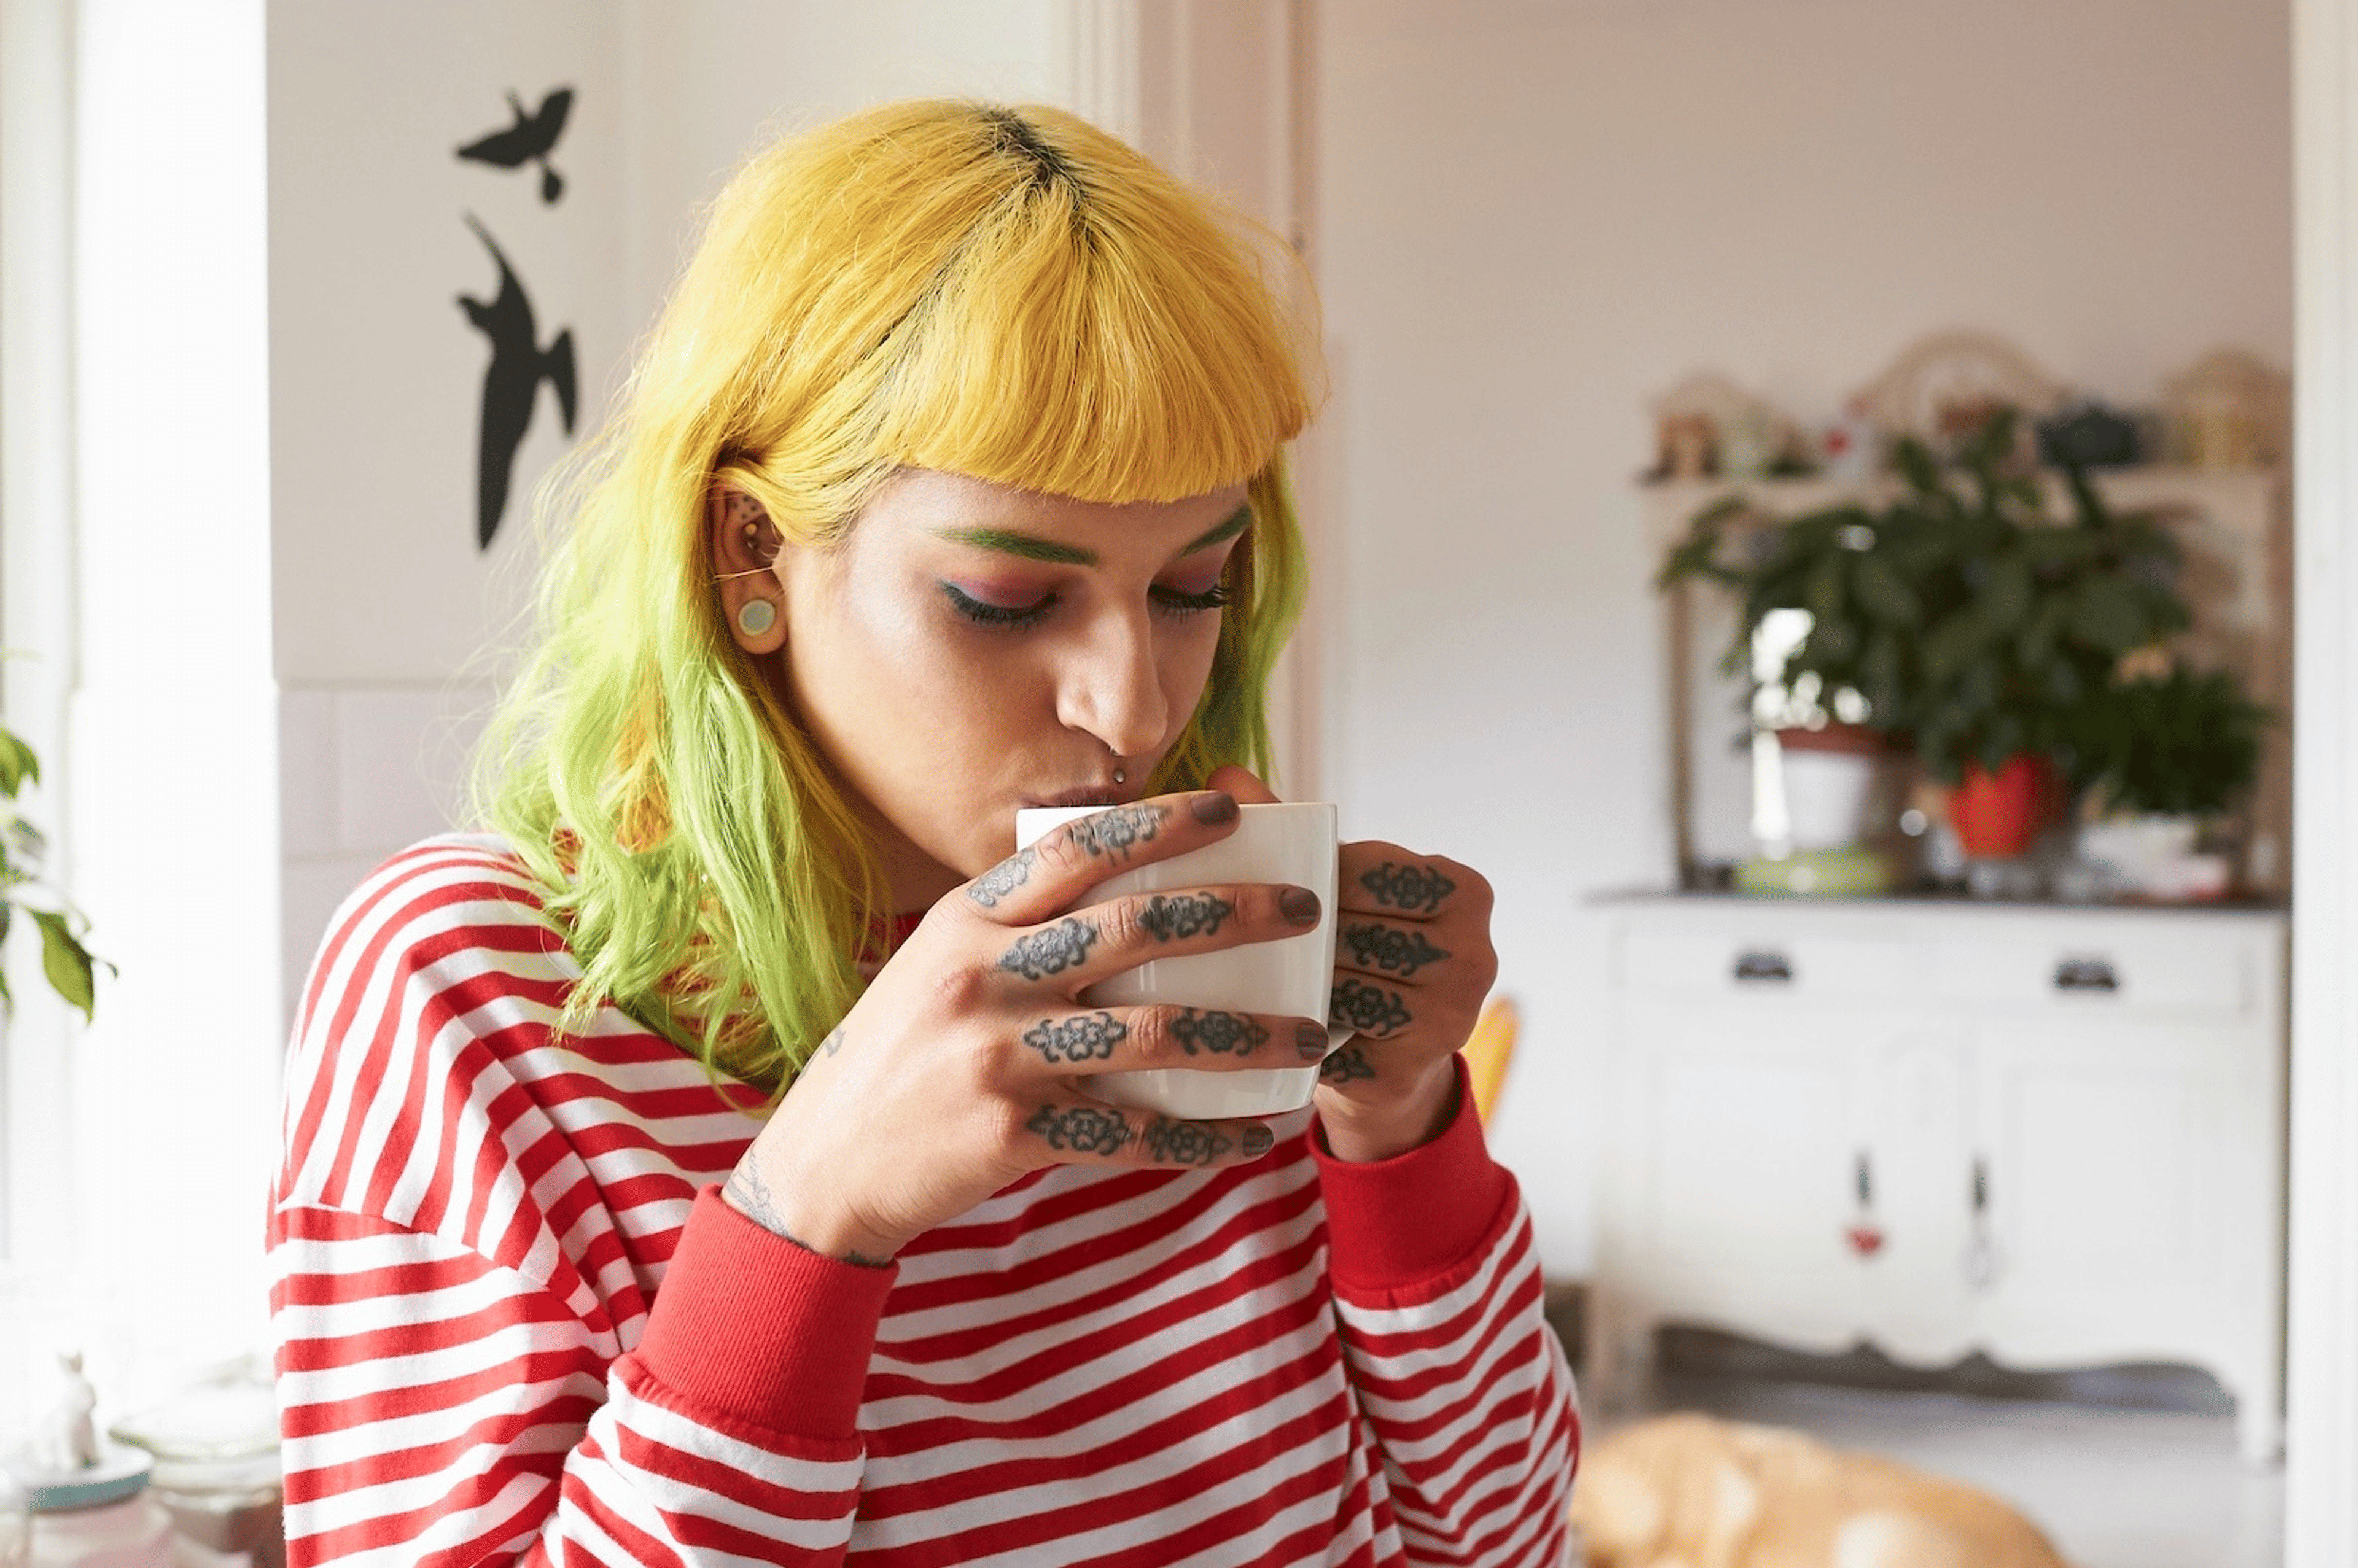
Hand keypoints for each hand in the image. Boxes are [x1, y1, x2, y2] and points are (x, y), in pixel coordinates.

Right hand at [721, 790, 1326, 1263]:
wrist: (826, 1163)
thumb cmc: (900, 1053)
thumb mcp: (939, 961)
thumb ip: (1018, 922)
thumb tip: (1126, 872)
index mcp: (968, 918)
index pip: (1078, 849)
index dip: (1161, 822)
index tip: (1233, 810)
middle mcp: (984, 974)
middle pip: (1137, 926)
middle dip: (1239, 913)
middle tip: (1309, 910)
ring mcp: (1000, 1053)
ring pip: (1155, 1032)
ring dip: (1247, 1034)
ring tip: (1312, 1036)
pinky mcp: (1015, 1131)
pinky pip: (1135, 1133)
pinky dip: (1203, 1137)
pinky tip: (1252, 1135)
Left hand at [1209, 766, 1497, 1162]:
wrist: (1383, 1065)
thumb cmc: (1356, 950)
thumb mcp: (1338, 889)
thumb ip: (1291, 830)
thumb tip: (1223, 769)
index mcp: (1468, 891)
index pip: (1367, 870)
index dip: (1306, 877)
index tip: (1267, 883)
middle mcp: (1476, 955)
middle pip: (1353, 930)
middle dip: (1292, 931)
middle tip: (1230, 928)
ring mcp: (1450, 1019)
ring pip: (1339, 986)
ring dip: (1287, 981)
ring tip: (1241, 968)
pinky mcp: (1408, 1073)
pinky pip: (1328, 1044)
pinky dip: (1287, 1033)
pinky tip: (1257, 1022)